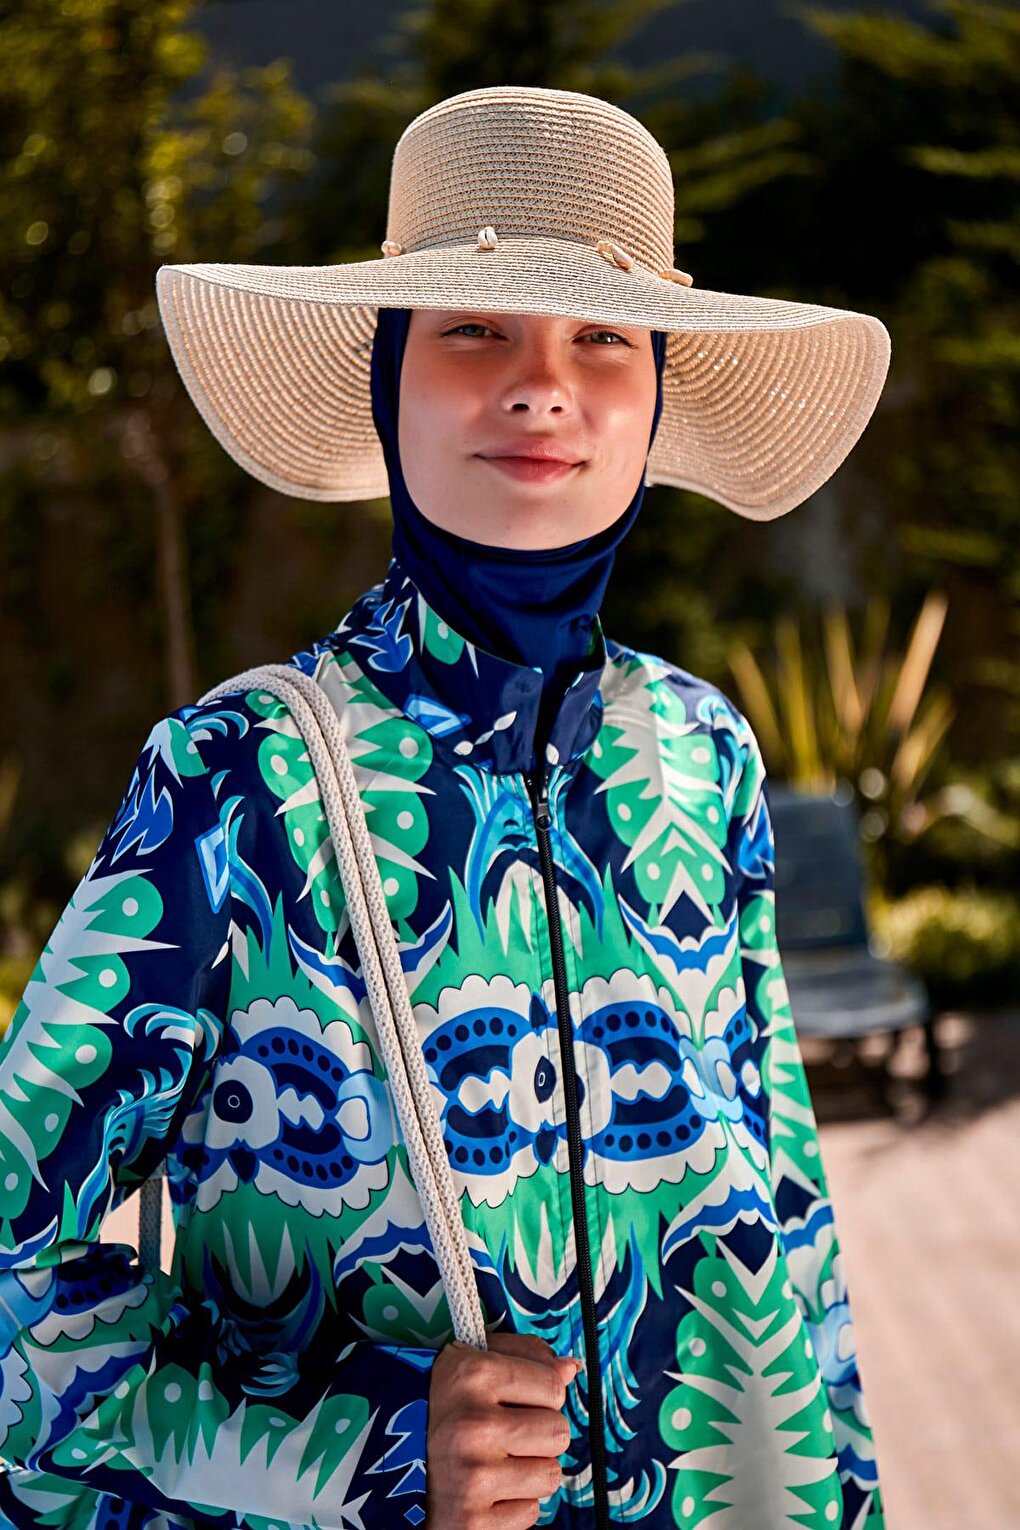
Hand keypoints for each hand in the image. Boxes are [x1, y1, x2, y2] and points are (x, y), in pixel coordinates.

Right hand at [424, 1329, 581, 1527]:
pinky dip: (513, 1505)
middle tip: (505, 1434)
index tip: (514, 1400)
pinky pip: (530, 1512)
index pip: (554, 1387)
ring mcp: (473, 1476)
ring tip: (496, 1462)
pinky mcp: (473, 1522)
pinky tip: (486, 1490)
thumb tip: (571, 1369)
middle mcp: (474, 1425)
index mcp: (474, 1375)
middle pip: (559, 1432)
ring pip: (550, 1474)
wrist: (382, 1461)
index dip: (539, 1394)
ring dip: (530, 1470)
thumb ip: (525, 1356)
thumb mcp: (472, 1361)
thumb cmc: (438, 1406)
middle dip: (539, 1434)